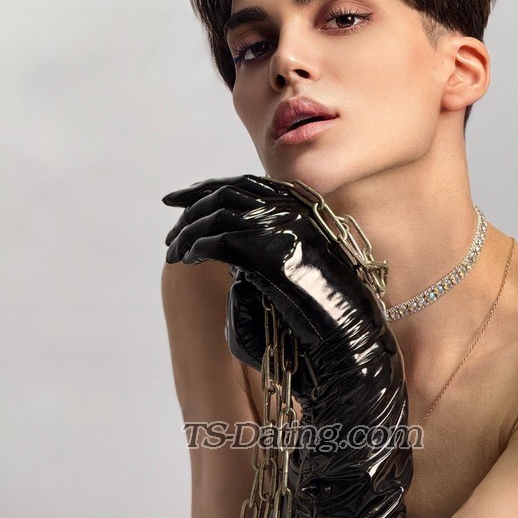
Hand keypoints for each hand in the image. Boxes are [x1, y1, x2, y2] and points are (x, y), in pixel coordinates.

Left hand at [162, 173, 387, 402]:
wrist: (348, 333)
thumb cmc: (323, 306)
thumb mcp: (294, 260)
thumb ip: (264, 239)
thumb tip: (222, 233)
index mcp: (301, 205)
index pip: (243, 183)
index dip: (205, 188)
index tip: (177, 199)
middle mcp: (293, 210)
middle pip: (225, 194)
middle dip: (189, 209)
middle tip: (170, 234)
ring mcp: (283, 230)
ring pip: (217, 217)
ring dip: (188, 234)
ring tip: (174, 253)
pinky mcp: (271, 255)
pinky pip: (220, 242)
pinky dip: (197, 248)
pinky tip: (188, 260)